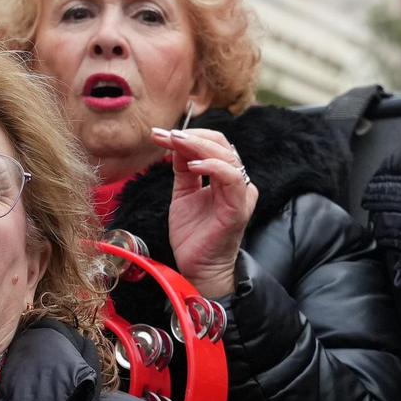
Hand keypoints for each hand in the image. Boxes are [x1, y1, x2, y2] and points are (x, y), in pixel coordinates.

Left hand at [153, 126, 257, 299]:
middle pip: (221, 144)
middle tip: (165, 134)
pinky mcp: (238, 208)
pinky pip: (231, 179)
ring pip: (226, 156)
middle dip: (190, 136)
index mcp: (226, 177)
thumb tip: (174, 141)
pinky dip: (212, 167)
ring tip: (175, 142)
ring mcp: (240, 195)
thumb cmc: (193, 235)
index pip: (214, 144)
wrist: (197, 267)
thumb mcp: (183, 194)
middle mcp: (237, 183)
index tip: (160, 133)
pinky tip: (192, 165)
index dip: (189, 134)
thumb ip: (182, 169)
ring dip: (198, 145)